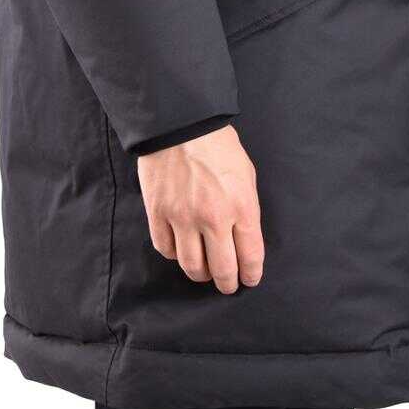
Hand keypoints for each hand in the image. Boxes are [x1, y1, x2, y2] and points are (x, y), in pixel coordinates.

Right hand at [138, 125, 263, 293]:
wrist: (181, 124)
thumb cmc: (218, 145)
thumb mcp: (246, 174)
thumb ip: (246, 209)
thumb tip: (244, 239)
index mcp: (241, 206)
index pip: (250, 257)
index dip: (251, 274)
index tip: (248, 279)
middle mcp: (213, 218)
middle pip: (222, 270)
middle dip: (228, 283)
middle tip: (228, 284)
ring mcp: (183, 218)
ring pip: (192, 266)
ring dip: (201, 274)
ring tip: (205, 271)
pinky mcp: (158, 214)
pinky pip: (166, 249)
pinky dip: (175, 254)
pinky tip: (181, 248)